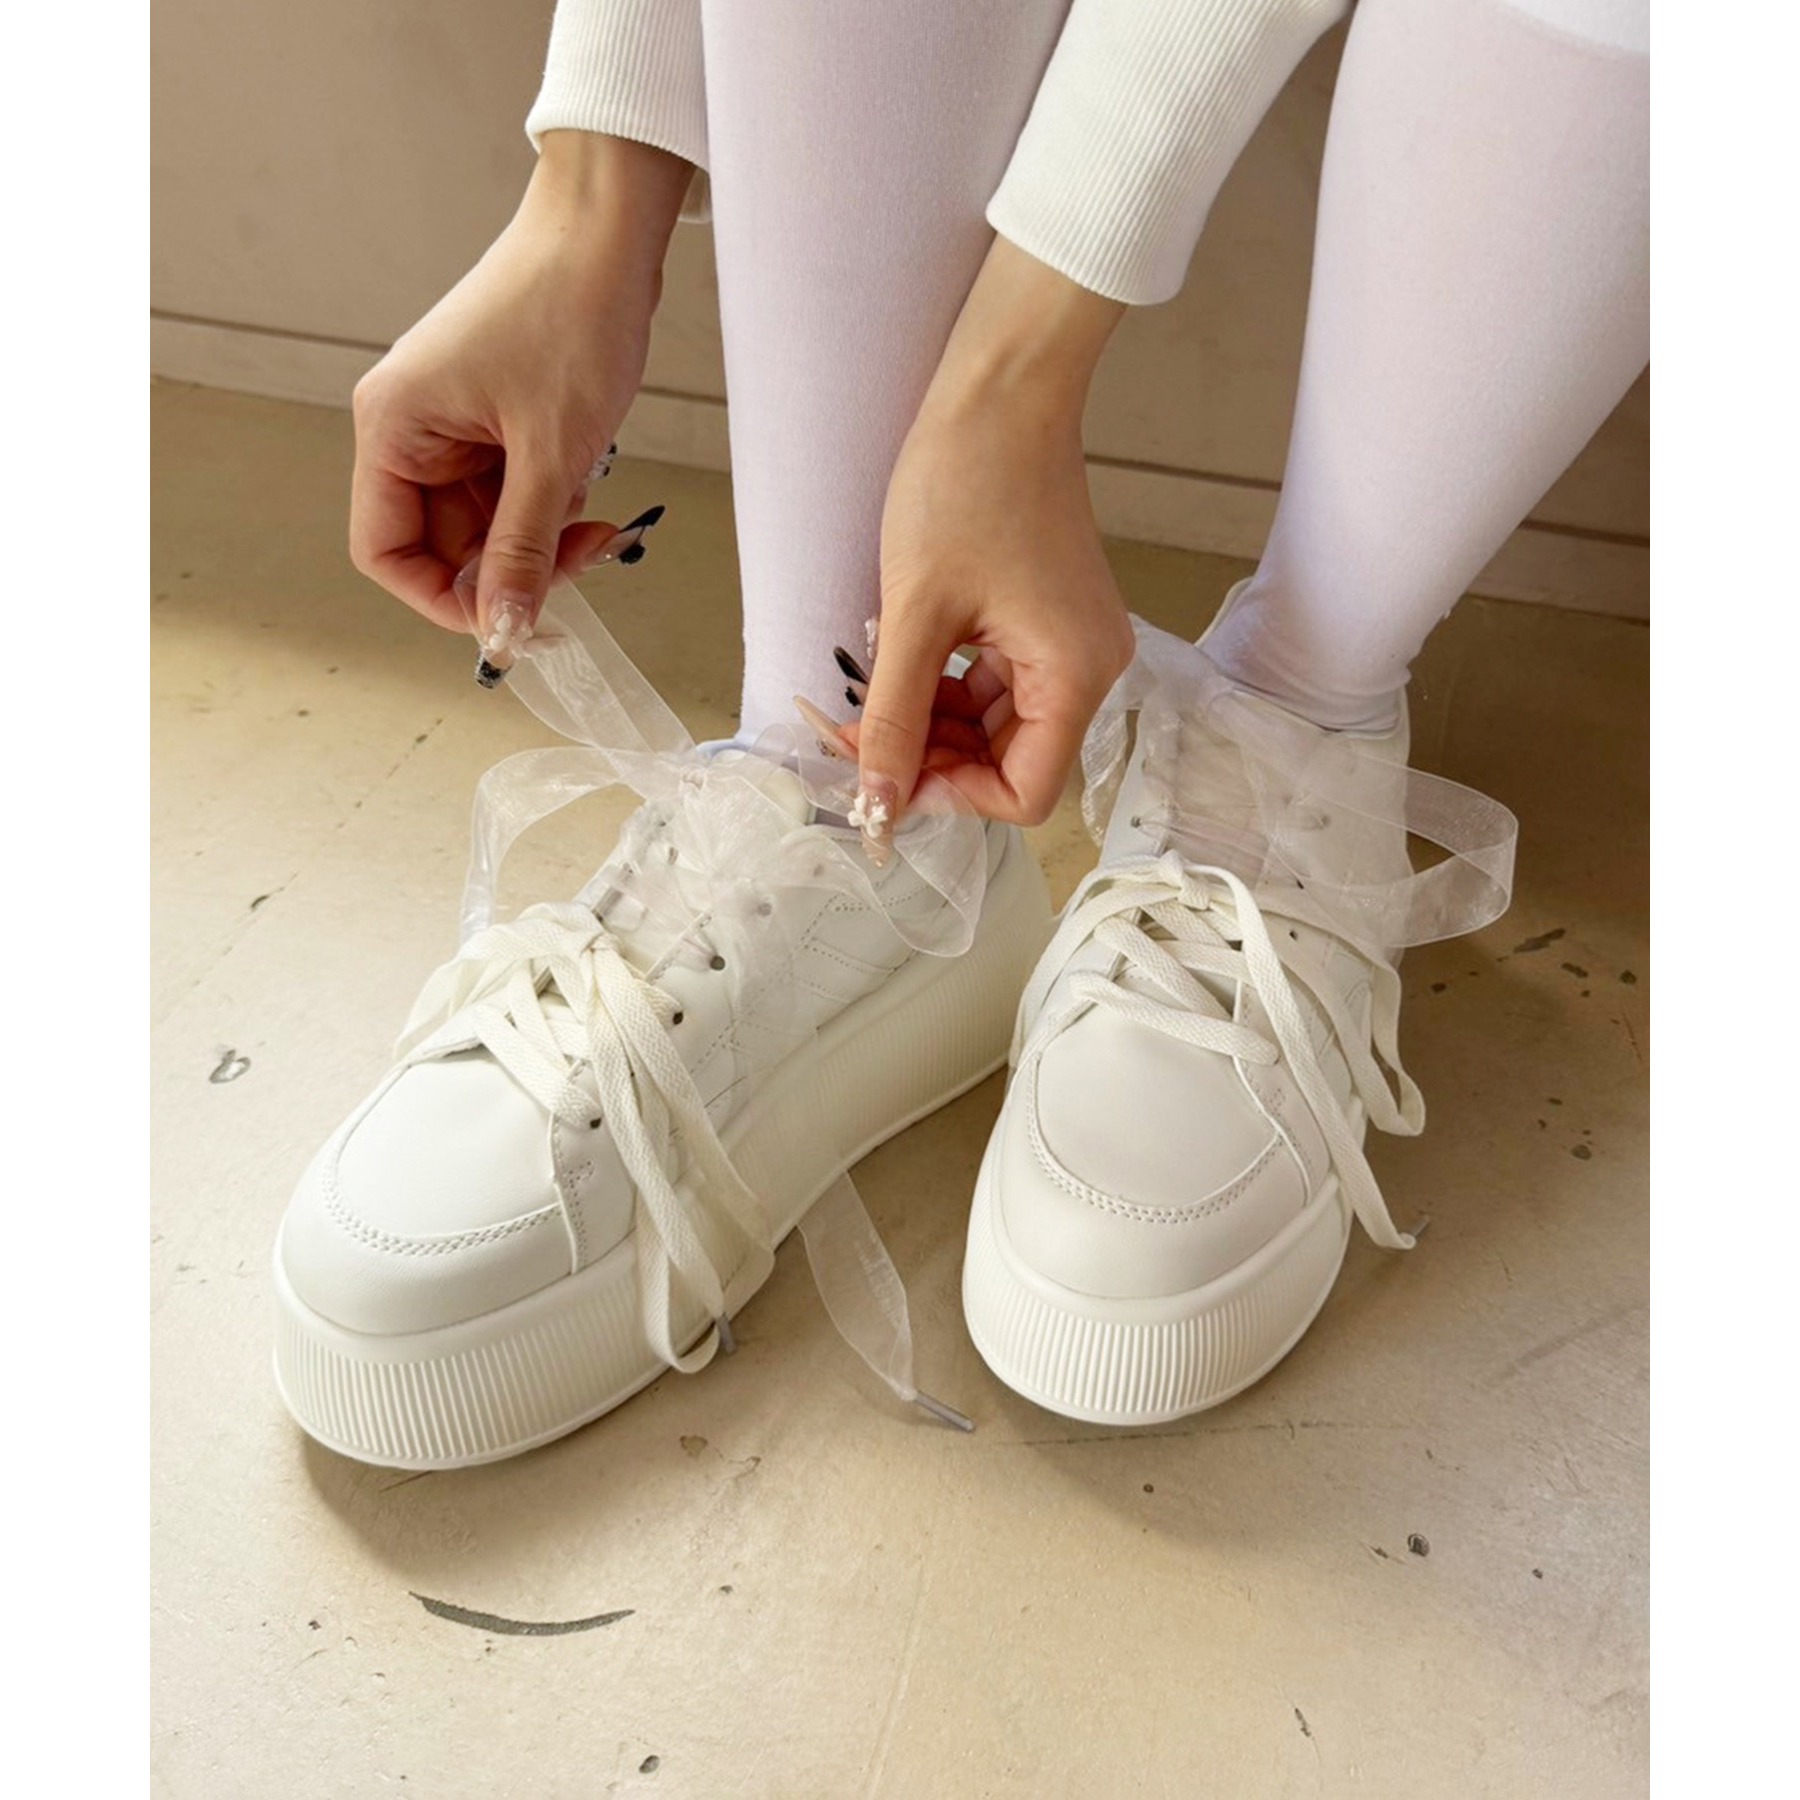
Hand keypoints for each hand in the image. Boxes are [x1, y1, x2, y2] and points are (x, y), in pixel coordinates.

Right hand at [349, 133, 691, 654]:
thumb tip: (502, 632)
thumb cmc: (568, 315)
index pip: (384, 550)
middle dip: (512, 567)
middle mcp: (409, 428)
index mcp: (392, 428)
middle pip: (442, 544)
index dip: (441, 599)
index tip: (506, 620)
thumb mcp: (550, 454)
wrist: (607, 233)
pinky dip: (551, 505)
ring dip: (541, 539)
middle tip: (582, 563)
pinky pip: (511, 492)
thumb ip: (522, 551)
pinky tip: (588, 485)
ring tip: (595, 517)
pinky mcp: (494, 419)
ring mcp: (453, 424)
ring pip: (485, 525)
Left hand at [846, 237, 1134, 852]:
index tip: (882, 777)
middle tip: (857, 739)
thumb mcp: (916, 613)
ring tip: (869, 700)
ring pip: (997, 729)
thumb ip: (895, 717)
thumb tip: (876, 799)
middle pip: (1010, 765)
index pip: (1025, 795)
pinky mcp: (1049, 621)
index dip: (950, 799)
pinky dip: (947, 692)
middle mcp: (1090, 670)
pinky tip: (901, 668)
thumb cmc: (965, 483)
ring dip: (932, 728)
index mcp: (1075, 676)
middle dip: (931, 761)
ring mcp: (1071, 645)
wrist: (1001, 389)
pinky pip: (997, 687)